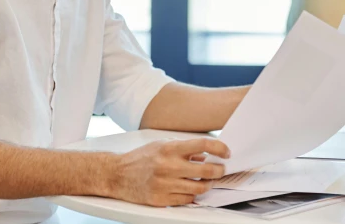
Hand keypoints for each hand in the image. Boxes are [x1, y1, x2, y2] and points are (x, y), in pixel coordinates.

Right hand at [108, 138, 229, 206]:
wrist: (118, 175)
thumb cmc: (140, 158)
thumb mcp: (161, 145)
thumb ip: (183, 149)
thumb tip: (205, 155)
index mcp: (169, 148)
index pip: (203, 145)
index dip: (219, 148)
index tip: (226, 152)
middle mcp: (168, 166)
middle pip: (207, 170)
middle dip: (219, 170)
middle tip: (221, 169)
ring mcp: (165, 184)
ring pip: (199, 188)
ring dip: (208, 184)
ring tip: (208, 181)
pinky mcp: (161, 199)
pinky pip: (186, 200)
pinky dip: (193, 195)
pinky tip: (192, 190)